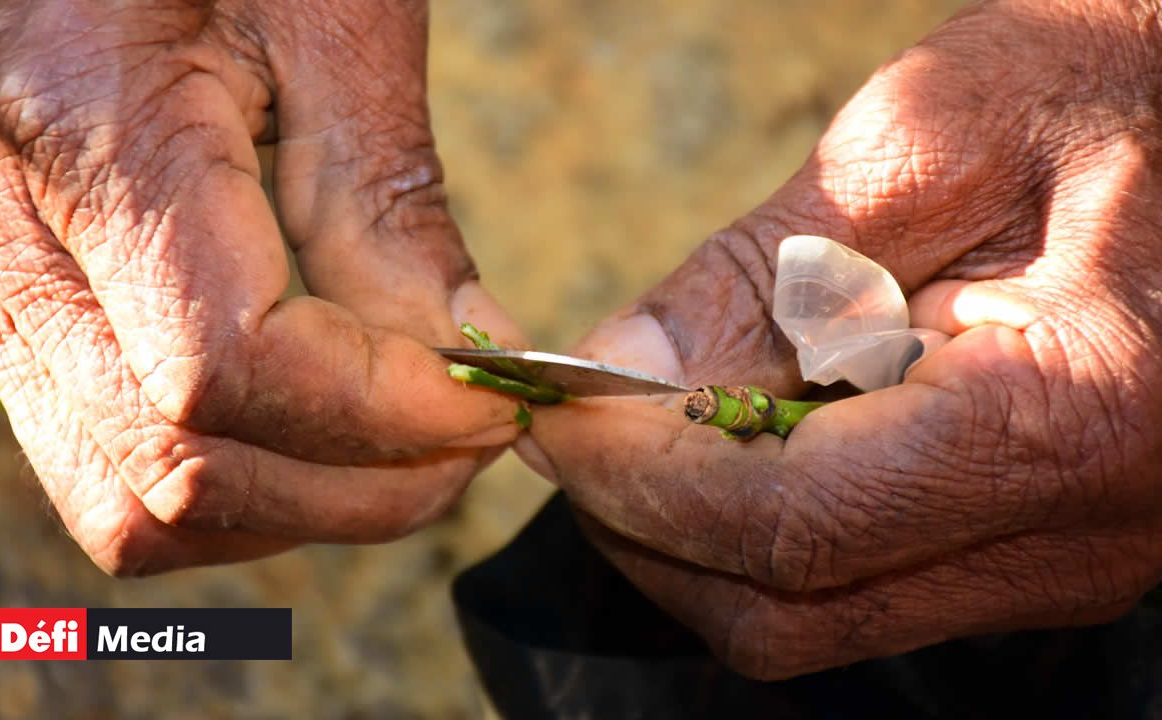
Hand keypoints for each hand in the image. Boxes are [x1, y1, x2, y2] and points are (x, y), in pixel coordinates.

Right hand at [0, 0, 524, 573]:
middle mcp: (0, 245)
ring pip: (138, 508)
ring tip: (407, 446)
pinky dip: (238, 488)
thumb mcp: (331, 23)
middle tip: (473, 440)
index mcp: (83, 140)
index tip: (493, 404)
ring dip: (299, 506)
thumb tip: (469, 355)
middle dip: (359, 487)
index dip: (382, 414)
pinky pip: (115, 475)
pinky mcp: (19, 322)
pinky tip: (320, 431)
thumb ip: (386, 204)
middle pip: (183, 469)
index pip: (230, 366)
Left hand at [518, 0, 1161, 678]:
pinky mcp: (1043, 548)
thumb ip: (767, 271)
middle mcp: (1083, 537)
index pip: (793, 526)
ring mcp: (1067, 561)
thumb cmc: (1112, 87)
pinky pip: (864, 581)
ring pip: (817, 614)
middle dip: (648, 523)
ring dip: (696, 529)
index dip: (642, 482)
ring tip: (644, 418)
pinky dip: (764, 523)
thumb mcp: (933, 139)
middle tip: (576, 424)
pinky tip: (739, 428)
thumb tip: (624, 367)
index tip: (553, 417)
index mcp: (1071, 421)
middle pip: (789, 609)